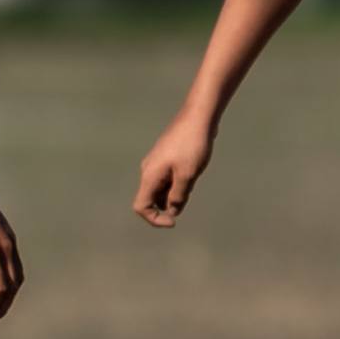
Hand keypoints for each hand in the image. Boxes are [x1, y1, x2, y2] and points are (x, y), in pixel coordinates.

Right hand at [133, 110, 213, 227]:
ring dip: (174, 194)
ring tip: (191, 181)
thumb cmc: (192, 145)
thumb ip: (178, 196)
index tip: (174, 221)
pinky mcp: (166, 158)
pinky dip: (177, 184)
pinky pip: (167, 178)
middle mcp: (149, 170)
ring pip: (160, 189)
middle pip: (151, 199)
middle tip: (187, 198)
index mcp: (150, 175)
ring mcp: (157, 163)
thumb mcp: (187, 175)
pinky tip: (192, 173)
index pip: (141, 206)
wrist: (198, 117)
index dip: (154, 219)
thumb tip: (172, 211)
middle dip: (167, 206)